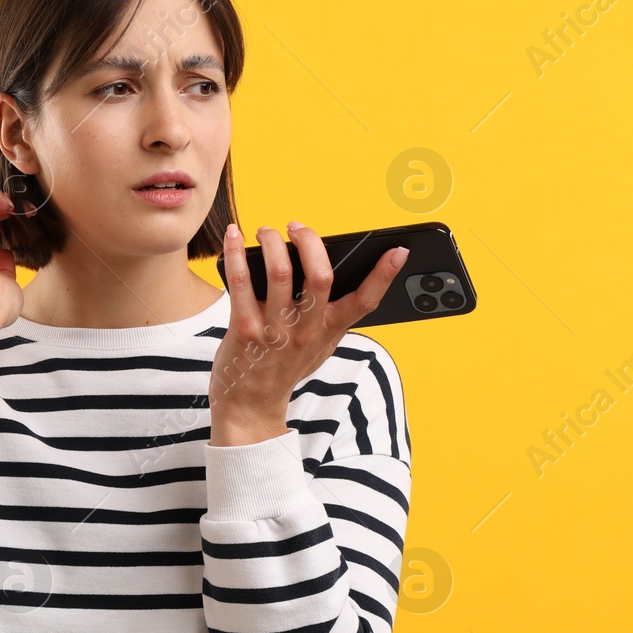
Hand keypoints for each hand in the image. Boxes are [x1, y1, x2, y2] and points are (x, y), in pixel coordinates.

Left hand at [208, 220, 408, 445]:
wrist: (250, 405)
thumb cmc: (285, 367)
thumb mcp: (319, 346)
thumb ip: (329, 314)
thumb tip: (330, 266)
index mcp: (329, 331)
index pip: (364, 302)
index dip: (384, 276)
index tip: (398, 251)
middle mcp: (306, 330)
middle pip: (321, 277)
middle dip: (311, 241)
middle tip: (297, 227)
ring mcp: (275, 330)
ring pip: (280, 272)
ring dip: (273, 241)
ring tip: (267, 231)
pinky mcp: (243, 328)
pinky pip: (241, 282)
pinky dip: (236, 253)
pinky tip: (234, 235)